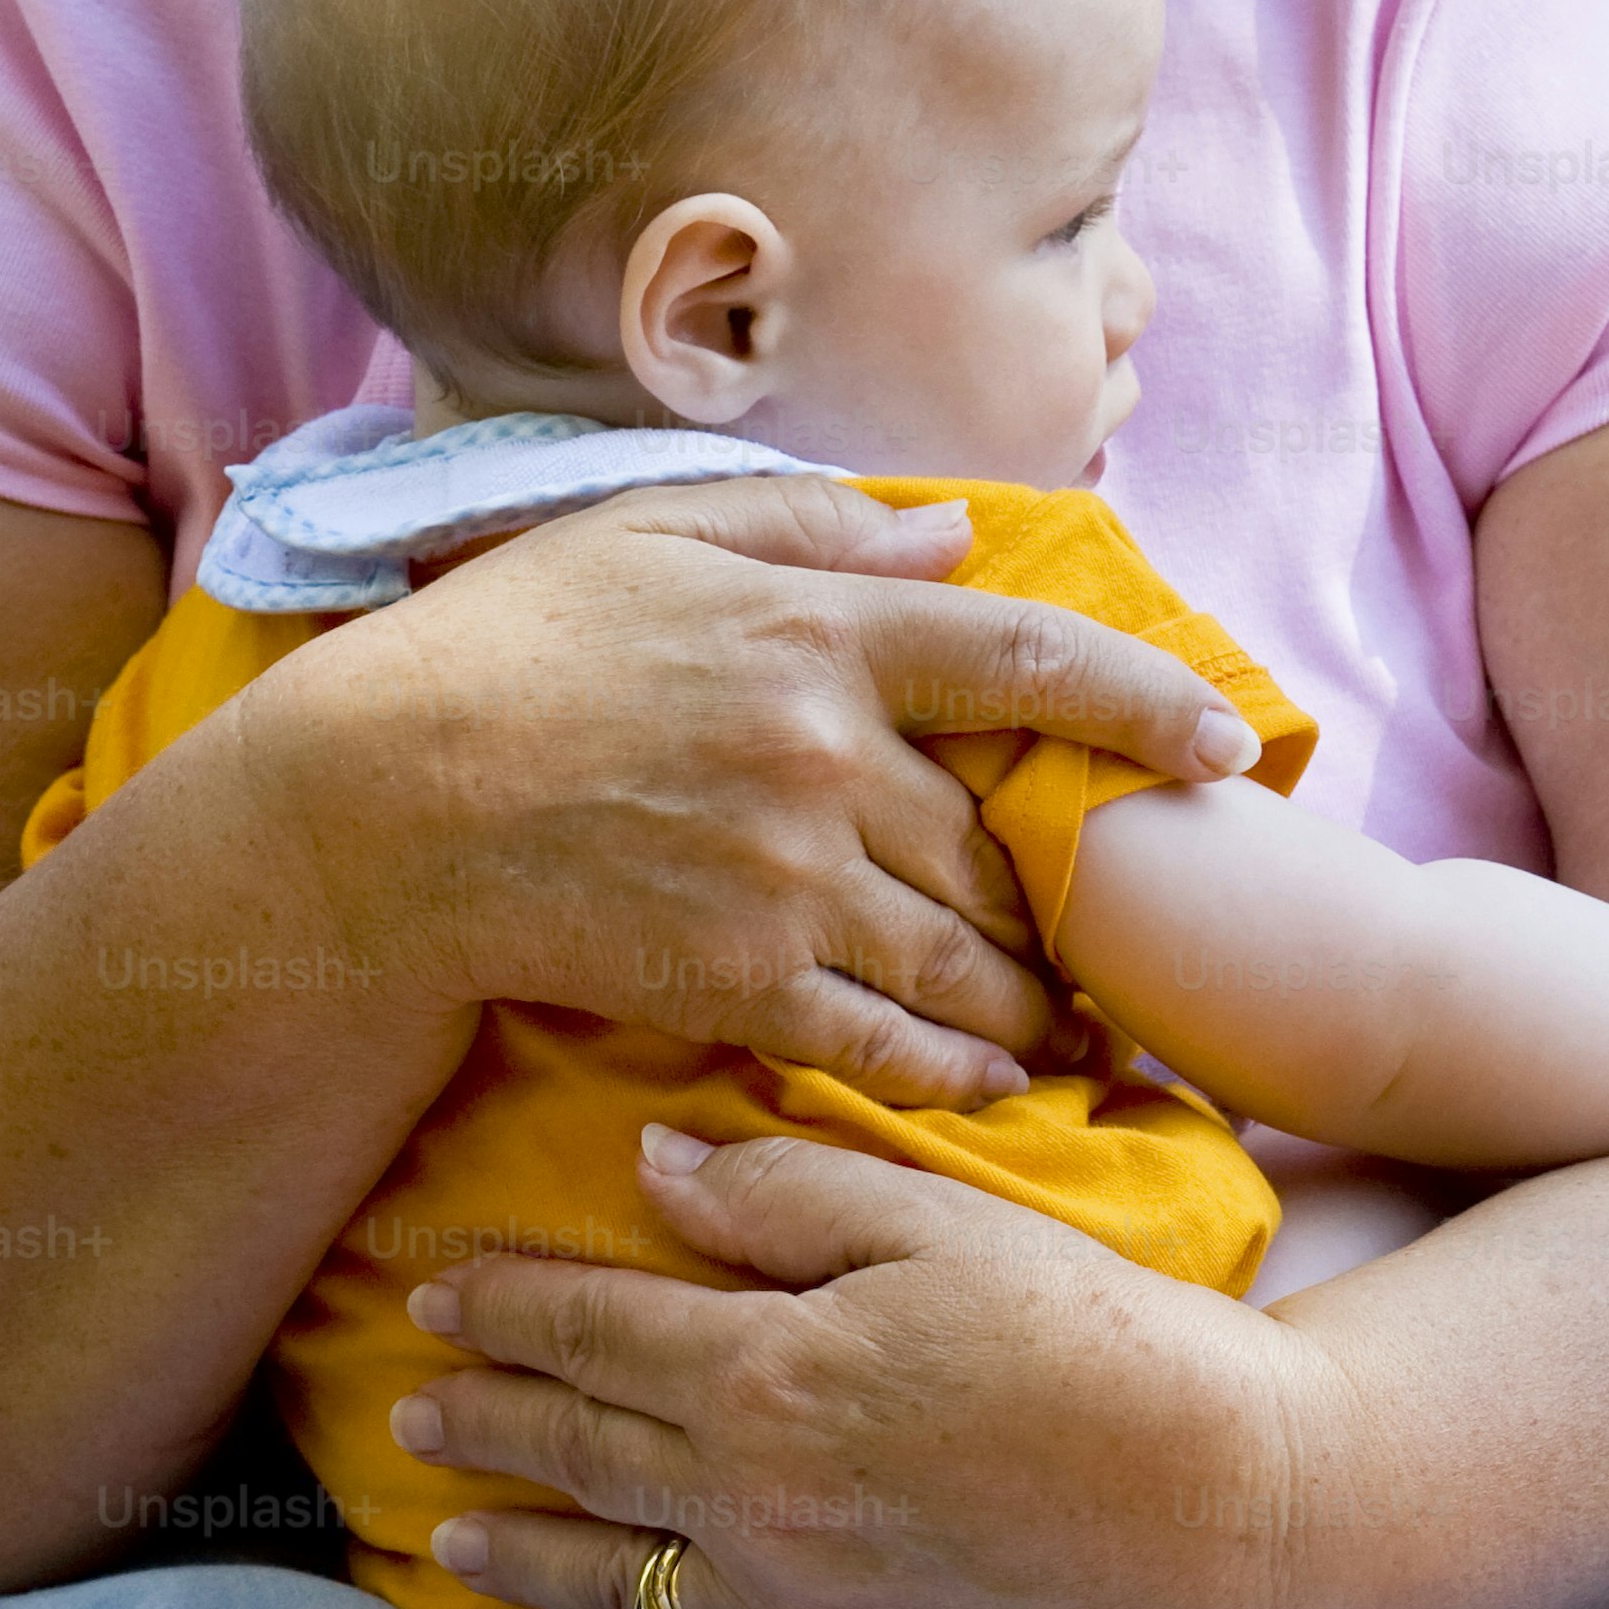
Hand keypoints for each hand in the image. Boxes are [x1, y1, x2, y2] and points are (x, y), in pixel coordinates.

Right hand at [244, 475, 1259, 1106]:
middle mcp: (826, 752)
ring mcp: (785, 875)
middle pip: (1002, 837)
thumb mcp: (653, 532)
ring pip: (965, 949)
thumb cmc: (509, 648)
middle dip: (1073, 894)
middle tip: (1132, 932)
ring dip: (1034, 995)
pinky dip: (956, 1067)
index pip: (1028, 660)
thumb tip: (953, 539)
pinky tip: (995, 1082)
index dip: (1148, 701)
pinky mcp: (734, 981)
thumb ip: (815, 526)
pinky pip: (884, 1038)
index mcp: (818, 628)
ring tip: (1080, 1025)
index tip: (1229, 743)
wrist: (379, 805)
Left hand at [390, 1130, 1328, 1608]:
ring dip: (514, 1542)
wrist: (1210, 1510)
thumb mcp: (943, 1224)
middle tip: (410, 1402)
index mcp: (776, 1369)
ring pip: (607, 1572)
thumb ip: (789, 1198)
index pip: (599, 1326)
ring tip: (444, 1524)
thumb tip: (655, 1168)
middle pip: (584, 1446)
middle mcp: (756, 1499)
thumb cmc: (1086, 1339)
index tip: (436, 1291)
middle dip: (486, 1416)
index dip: (509, 1303)